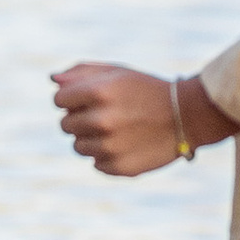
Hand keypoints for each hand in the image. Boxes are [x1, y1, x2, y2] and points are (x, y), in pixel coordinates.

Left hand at [51, 61, 231, 177]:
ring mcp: (110, 147)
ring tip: (115, 130)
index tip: (85, 99)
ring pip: (78, 146)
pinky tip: (125, 144)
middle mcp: (102, 120)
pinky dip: (106, 155)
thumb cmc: (146, 90)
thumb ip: (81, 73)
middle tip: (104, 114)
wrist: (187, 116)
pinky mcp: (119, 167)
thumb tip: (53, 80)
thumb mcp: (117, 72)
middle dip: (80, 118)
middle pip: (65, 124)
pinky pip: (96, 163)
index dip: (70, 99)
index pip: (58, 100)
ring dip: (91, 138)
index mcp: (98, 92)